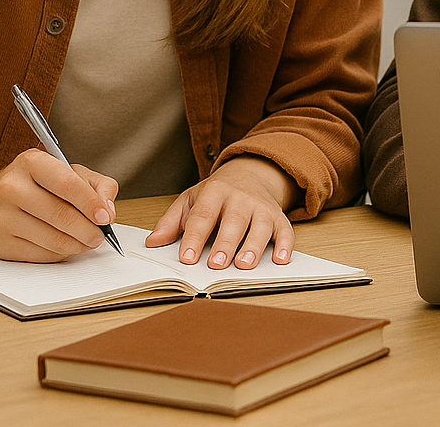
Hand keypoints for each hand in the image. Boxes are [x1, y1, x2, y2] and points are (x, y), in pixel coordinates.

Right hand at [0, 152, 118, 262]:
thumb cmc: (32, 184)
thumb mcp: (65, 170)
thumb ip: (96, 184)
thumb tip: (109, 210)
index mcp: (31, 163)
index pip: (66, 184)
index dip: (90, 203)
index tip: (106, 218)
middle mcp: (12, 188)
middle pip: (60, 215)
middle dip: (88, 230)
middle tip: (100, 235)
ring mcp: (3, 217)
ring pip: (53, 240)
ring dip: (78, 245)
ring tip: (87, 241)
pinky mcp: (1, 244)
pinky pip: (41, 255)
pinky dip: (60, 253)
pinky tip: (65, 244)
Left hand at [146, 156, 299, 269]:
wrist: (251, 174)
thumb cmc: (217, 194)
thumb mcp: (191, 199)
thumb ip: (172, 221)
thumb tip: (153, 242)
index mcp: (215, 192)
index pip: (203, 215)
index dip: (194, 236)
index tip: (186, 257)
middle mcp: (240, 198)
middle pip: (234, 221)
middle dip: (225, 244)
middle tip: (216, 265)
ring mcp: (261, 207)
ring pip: (260, 226)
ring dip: (253, 246)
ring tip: (244, 264)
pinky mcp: (279, 217)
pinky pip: (285, 230)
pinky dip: (285, 245)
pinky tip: (280, 259)